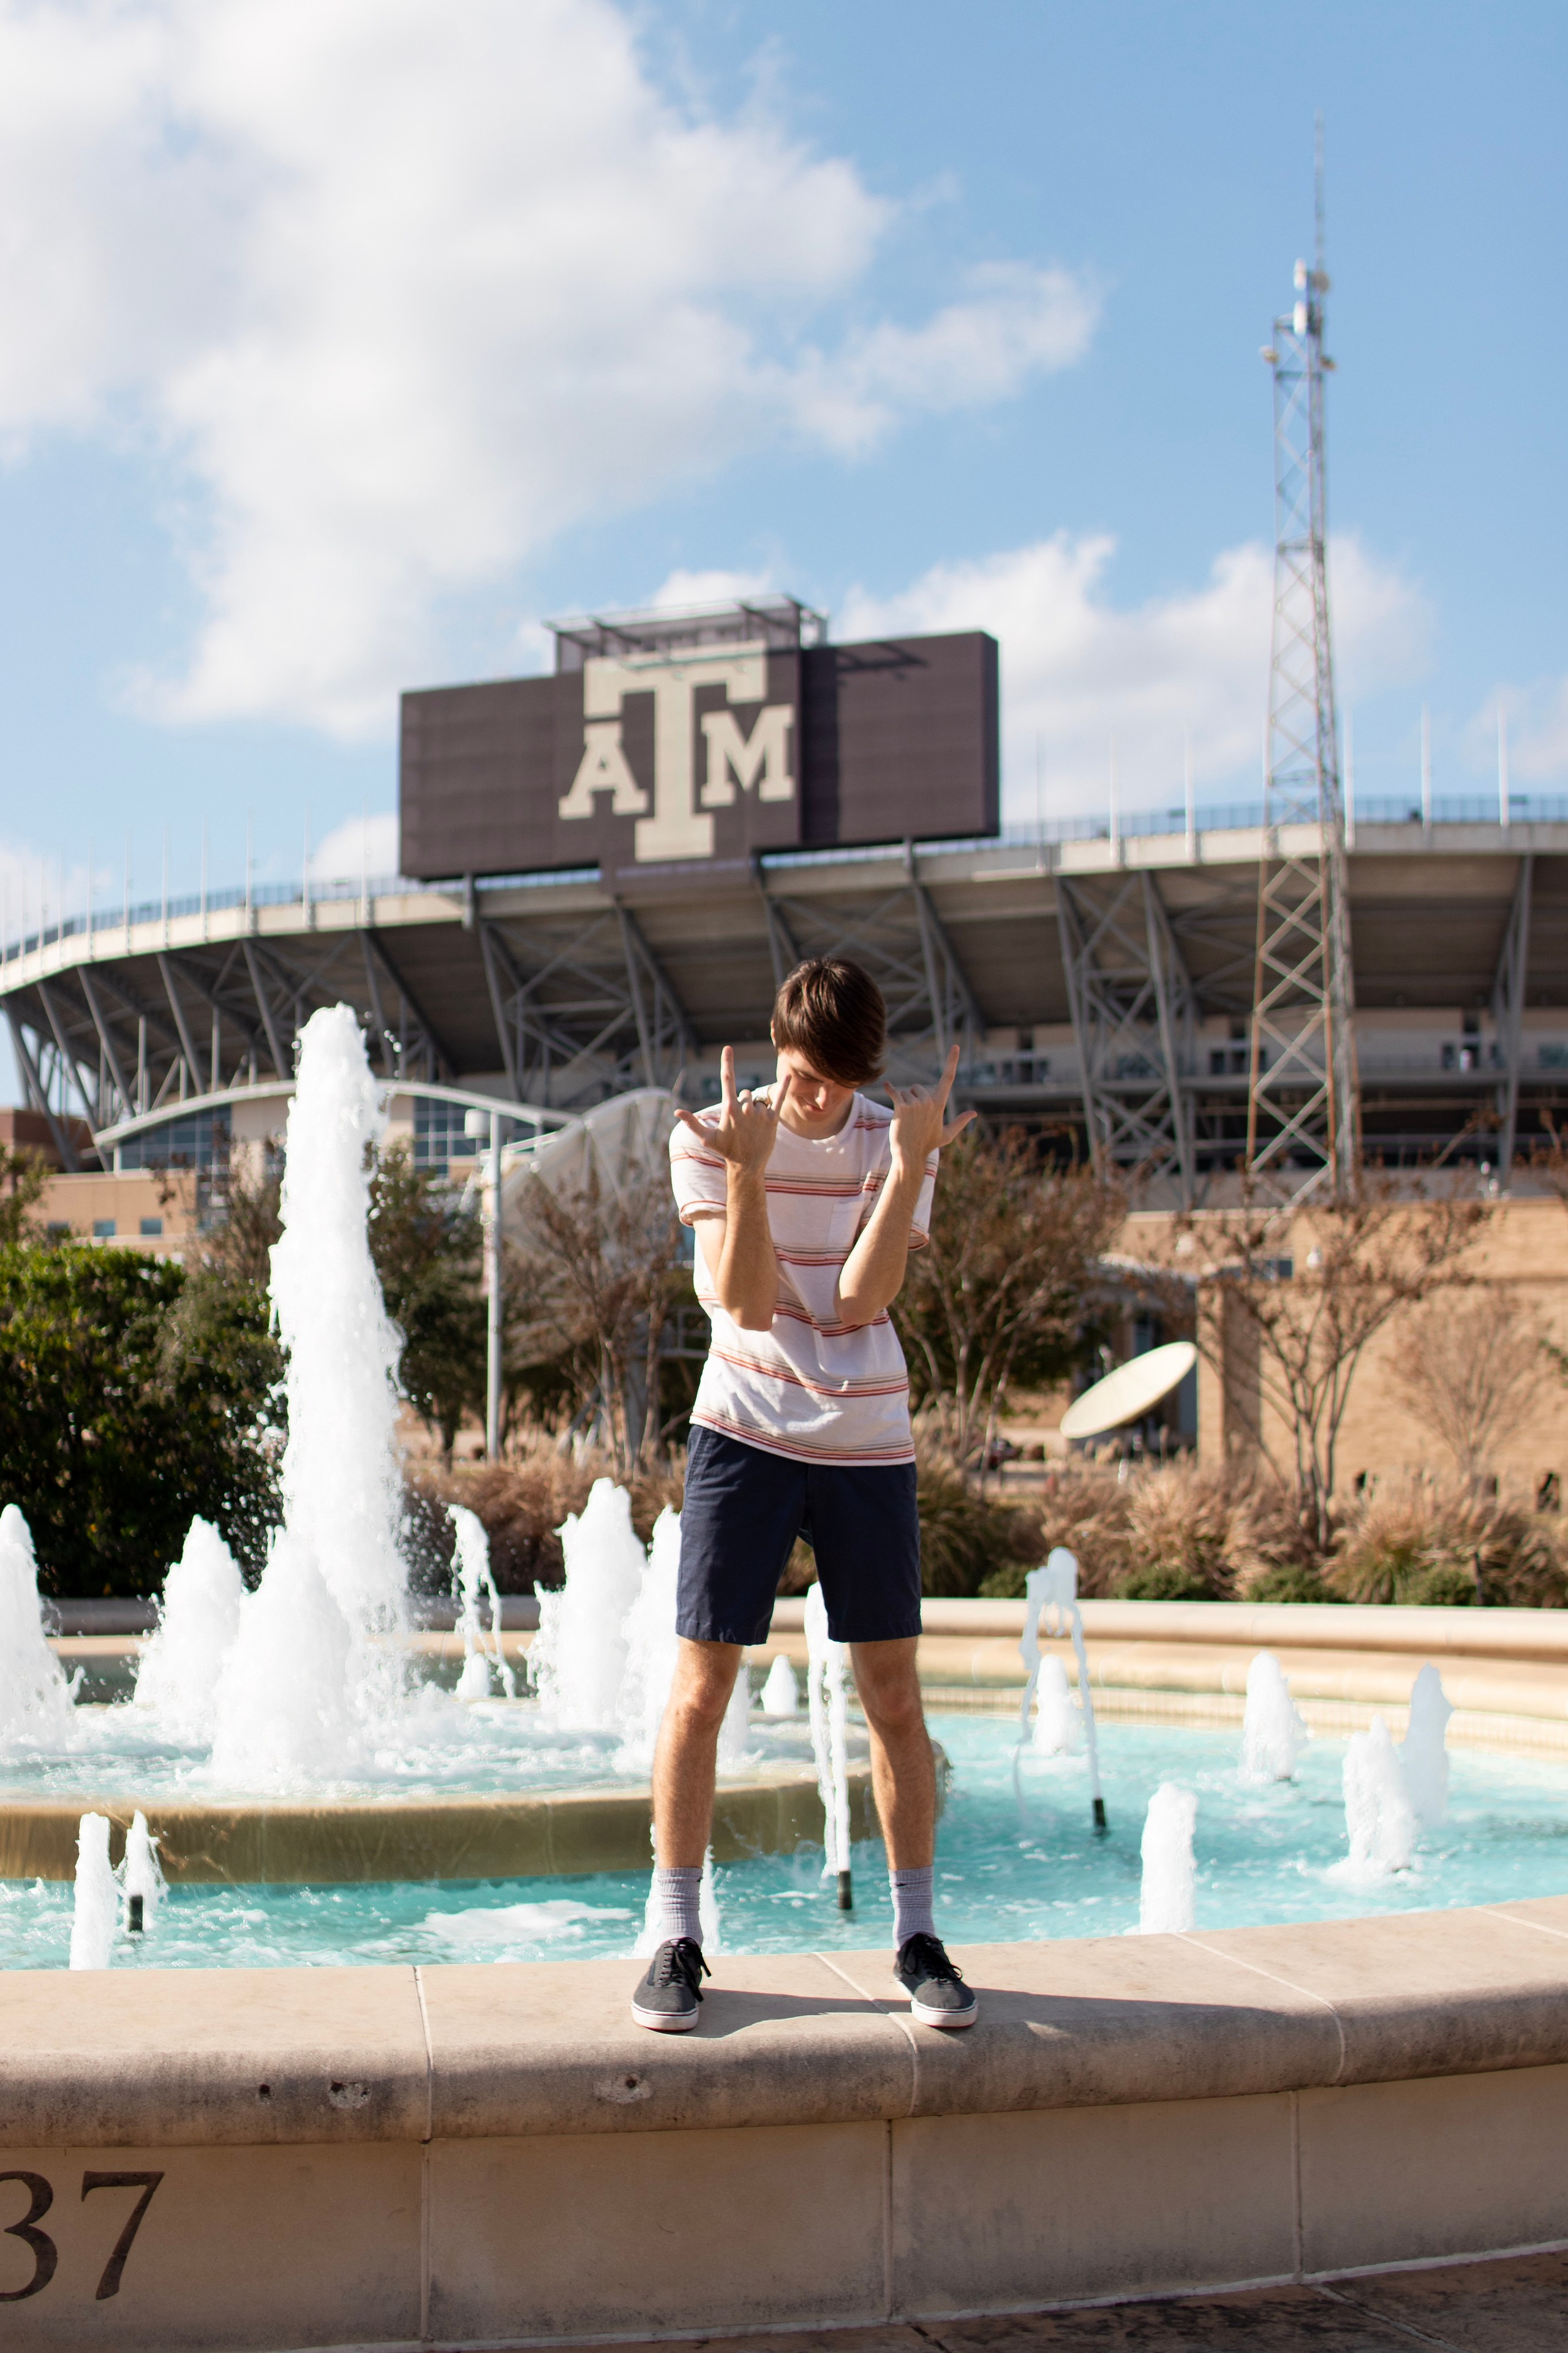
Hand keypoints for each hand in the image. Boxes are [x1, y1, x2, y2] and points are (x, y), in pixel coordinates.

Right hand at [675, 1046, 790, 1175]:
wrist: (747, 1166)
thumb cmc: (725, 1150)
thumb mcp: (707, 1138)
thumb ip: (692, 1123)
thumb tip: (676, 1111)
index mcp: (730, 1109)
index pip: (727, 1080)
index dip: (727, 1062)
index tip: (728, 1048)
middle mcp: (746, 1108)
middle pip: (746, 1094)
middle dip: (743, 1104)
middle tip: (741, 1124)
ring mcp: (760, 1113)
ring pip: (758, 1100)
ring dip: (755, 1110)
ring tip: (752, 1128)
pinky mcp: (773, 1119)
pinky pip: (779, 1099)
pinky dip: (784, 1087)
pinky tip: (789, 1075)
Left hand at [885, 1043, 975, 1165]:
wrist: (910, 1154)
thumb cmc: (927, 1144)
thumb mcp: (947, 1134)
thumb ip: (960, 1122)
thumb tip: (974, 1113)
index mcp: (940, 1103)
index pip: (948, 1078)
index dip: (952, 1061)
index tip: (955, 1046)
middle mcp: (929, 1101)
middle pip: (917, 1087)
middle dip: (913, 1097)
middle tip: (913, 1116)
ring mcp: (915, 1104)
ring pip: (905, 1092)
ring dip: (902, 1103)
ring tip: (905, 1120)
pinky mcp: (901, 1107)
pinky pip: (894, 1092)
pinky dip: (889, 1089)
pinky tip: (886, 1086)